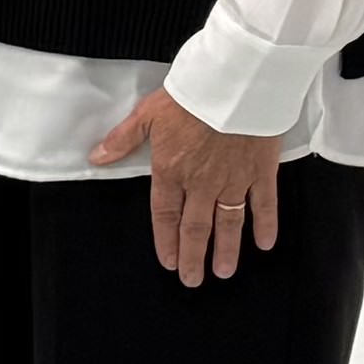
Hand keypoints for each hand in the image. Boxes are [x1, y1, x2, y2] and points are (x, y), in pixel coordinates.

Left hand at [92, 88, 288, 286]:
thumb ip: (123, 139)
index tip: (169, 262)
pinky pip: (264, 204)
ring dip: (226, 249)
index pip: (165, 214)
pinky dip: (266, 225)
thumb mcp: (148, 113)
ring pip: (228, 223)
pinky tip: (265, 244)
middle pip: (196, 227)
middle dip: (193, 256)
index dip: (166, 240)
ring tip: (224, 272)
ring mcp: (234, 179)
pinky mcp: (261, 170)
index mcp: (171, 170)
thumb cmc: (191, 94)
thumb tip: (97, 157)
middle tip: (193, 279)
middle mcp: (202, 183)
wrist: (235, 83)